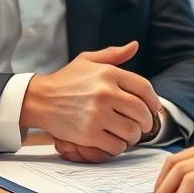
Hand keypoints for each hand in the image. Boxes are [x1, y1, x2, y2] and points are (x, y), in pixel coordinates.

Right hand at [20, 41, 161, 159]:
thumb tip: (135, 46)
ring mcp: (97, 114)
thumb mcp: (88, 60)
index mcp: (109, 73)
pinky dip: (118, 147)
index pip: (144, 88)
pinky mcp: (88, 134)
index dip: (154, 101)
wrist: (39, 99)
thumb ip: (113, 54)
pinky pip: (116, 146)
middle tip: (143, 126)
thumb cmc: (66, 80)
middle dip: (146, 122)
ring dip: (134, 136)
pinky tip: (113, 141)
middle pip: (141, 112)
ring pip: (131, 131)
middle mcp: (105, 92)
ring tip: (129, 135)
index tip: (154, 109)